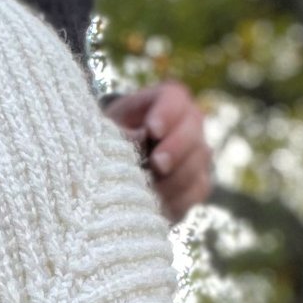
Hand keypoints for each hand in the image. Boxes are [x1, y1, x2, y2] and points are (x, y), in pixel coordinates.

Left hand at [102, 81, 211, 223]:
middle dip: (176, 148)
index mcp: (164, 102)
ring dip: (174, 179)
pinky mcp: (197, 185)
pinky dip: (177, 200)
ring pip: (197, 163)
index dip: (167, 112)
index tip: (153, 129)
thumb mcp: (105, 132)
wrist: (113, 168)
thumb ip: (119, 132)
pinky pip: (196, 192)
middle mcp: (188, 124)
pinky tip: (156, 205)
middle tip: (157, 164)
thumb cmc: (108, 140)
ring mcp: (197, 155)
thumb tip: (139, 140)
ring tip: (150, 189)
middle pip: (193, 130)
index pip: (174, 97)